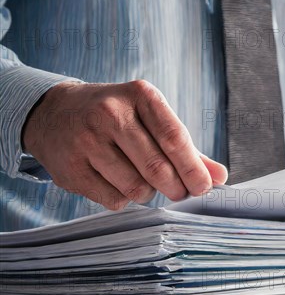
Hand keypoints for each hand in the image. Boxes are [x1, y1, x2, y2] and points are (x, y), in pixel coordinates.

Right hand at [22, 80, 227, 209]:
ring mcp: (87, 141)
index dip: (194, 168)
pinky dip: (125, 199)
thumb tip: (220, 176)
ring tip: (145, 181)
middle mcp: (110, 114)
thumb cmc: (118, 117)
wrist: (55, 113)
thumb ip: (187, 148)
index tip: (205, 187)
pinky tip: (119, 182)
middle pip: (157, 167)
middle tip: (181, 193)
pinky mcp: (70, 169)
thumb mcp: (151, 117)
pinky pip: (113, 199)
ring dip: (149, 193)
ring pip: (136, 188)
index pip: (174, 137)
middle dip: (177, 188)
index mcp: (140, 95)